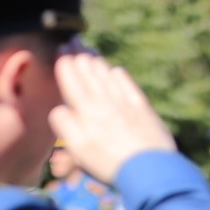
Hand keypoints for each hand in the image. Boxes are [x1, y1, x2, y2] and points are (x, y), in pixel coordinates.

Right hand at [49, 52, 176, 183]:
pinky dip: (121, 77)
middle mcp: (105, 102)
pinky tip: (117, 70)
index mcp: (86, 111)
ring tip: (89, 51)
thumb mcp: (78, 150)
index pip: (72, 80)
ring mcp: (126, 104)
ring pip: (108, 77)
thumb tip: (60, 108)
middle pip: (89, 74)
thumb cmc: (109, 164)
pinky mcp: (143, 111)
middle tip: (72, 40)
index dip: (65, 63)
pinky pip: (129, 87)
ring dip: (97, 62)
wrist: (149, 169)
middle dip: (78, 56)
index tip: (60, 47)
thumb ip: (65, 125)